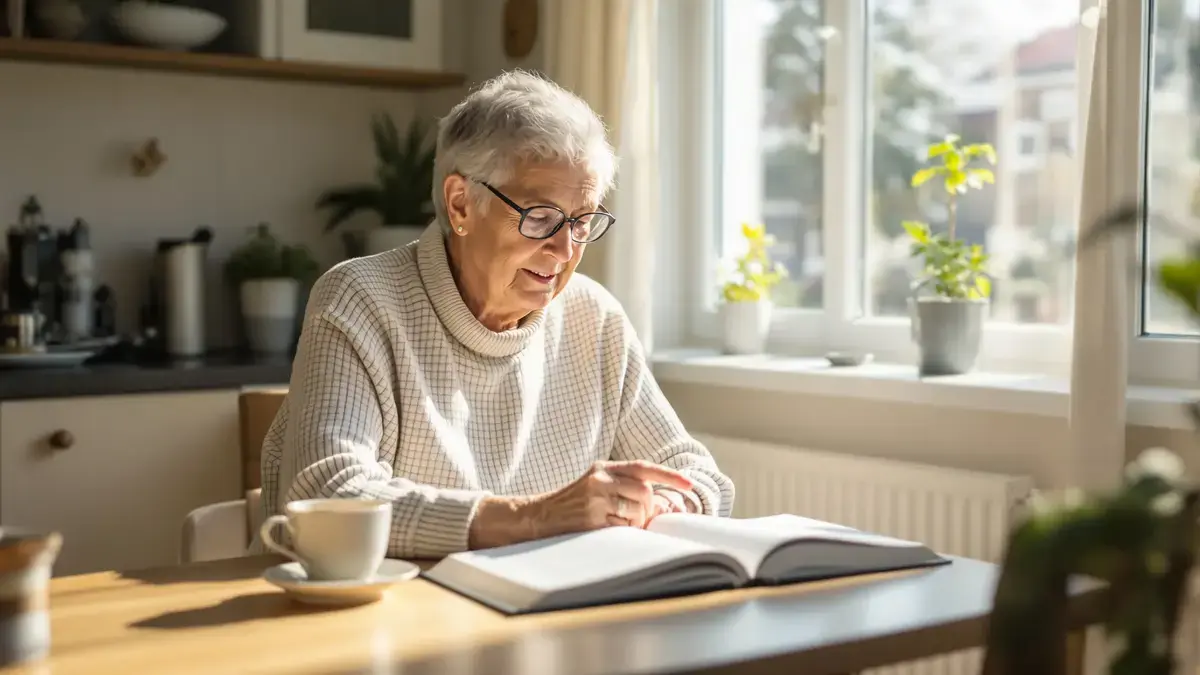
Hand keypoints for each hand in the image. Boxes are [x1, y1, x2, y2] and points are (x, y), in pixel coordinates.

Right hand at [468, 460, 692, 547]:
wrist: (538, 517)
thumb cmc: (573, 506)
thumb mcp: (598, 489)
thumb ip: (628, 491)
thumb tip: (665, 506)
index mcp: (604, 468)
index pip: (643, 468)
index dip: (669, 477)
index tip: (688, 486)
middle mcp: (600, 479)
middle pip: (645, 493)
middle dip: (647, 510)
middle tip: (636, 520)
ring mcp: (595, 499)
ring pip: (636, 512)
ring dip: (635, 524)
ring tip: (617, 526)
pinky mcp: (591, 519)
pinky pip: (623, 528)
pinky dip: (622, 533)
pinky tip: (606, 531)